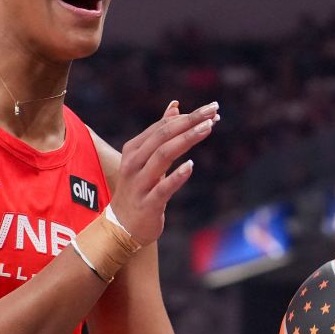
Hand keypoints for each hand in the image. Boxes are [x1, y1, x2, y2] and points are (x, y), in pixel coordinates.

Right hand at [110, 100, 219, 244]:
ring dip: (186, 139)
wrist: (121, 227)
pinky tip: (191, 165)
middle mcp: (133, 163)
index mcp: (133, 149)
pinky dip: (177, 176)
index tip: (211, 109)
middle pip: (162, 136)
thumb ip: (160, 133)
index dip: (186, 117)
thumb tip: (175, 106)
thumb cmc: (138, 189)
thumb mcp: (146, 159)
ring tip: (208, 128)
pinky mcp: (147, 204)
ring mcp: (139, 183)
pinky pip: (163, 188)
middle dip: (189, 122)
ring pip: (162, 156)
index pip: (161, 127)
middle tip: (213, 112)